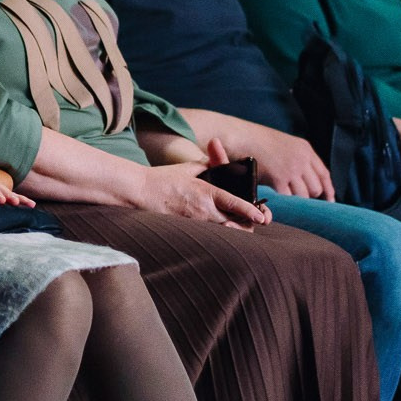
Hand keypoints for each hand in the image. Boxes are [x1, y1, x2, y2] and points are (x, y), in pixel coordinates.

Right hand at [139, 161, 267, 226]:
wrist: (139, 191)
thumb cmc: (162, 178)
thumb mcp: (187, 168)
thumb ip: (206, 166)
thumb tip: (217, 164)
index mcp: (206, 192)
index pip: (235, 203)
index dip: (250, 211)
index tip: (261, 217)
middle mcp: (203, 210)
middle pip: (233, 224)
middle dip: (244, 226)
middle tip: (249, 224)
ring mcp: (194, 222)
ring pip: (221, 233)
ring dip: (230, 232)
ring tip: (234, 228)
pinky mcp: (185, 230)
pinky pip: (205, 236)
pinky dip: (214, 236)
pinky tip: (217, 236)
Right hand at [241, 123, 334, 200]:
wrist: (241, 137)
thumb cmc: (256, 142)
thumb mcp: (283, 146)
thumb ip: (295, 159)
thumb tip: (301, 180)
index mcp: (305, 149)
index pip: (324, 174)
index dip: (328, 190)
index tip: (329, 201)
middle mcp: (302, 159)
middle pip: (316, 188)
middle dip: (309, 198)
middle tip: (300, 205)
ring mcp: (292, 169)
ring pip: (303, 196)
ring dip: (295, 203)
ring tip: (288, 206)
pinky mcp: (279, 178)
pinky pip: (288, 198)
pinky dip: (283, 203)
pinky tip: (278, 204)